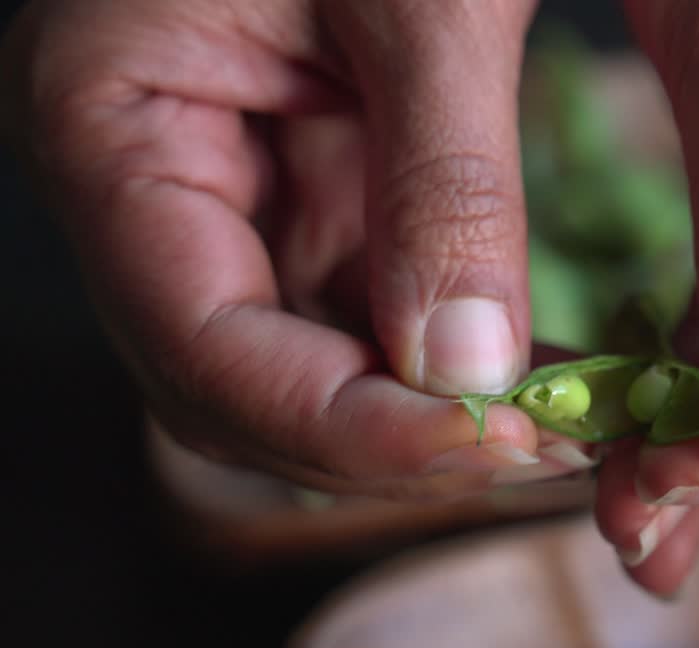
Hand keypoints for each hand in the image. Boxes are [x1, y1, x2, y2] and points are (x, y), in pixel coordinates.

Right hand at [0, 0, 596, 496]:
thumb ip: (442, 175)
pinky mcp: (320, 196)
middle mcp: (160, 186)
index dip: (340, 424)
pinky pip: (375, 320)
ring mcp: (241, 199)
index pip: (199, 345)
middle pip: (249, 388)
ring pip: (317, 373)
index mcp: (110, 121)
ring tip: (567, 432)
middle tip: (545, 454)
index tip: (485, 445)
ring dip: (435, 421)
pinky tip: (556, 381)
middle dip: (393, 441)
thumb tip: (474, 374)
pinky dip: (462, 367)